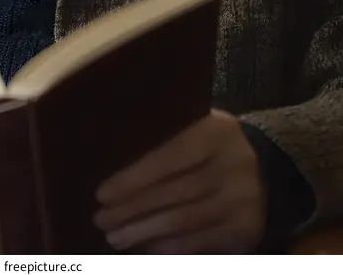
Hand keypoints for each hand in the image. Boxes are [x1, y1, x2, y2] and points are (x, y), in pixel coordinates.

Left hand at [94, 110, 265, 253]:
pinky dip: (171, 248)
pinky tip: (147, 248)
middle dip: (132, 209)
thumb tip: (114, 157)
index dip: (133, 178)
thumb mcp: (197, 125)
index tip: (102, 193)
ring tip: (115, 237)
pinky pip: (202, 242)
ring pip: (185, 221)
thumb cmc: (214, 142)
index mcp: (214, 133)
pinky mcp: (246, 229)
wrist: (270, 165)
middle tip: (101, 219)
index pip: (167, 158)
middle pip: (173, 193)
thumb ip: (166, 135)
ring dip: (144, 232)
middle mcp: (232, 167)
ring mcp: (242, 201)